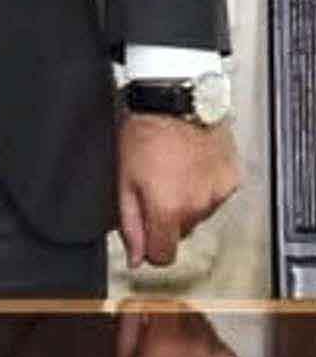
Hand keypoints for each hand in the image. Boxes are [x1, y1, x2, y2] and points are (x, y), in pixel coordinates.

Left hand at [117, 114, 239, 267]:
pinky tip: (189, 164)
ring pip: (198, 213)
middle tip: (151, 187)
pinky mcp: (231, 178)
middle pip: (180, 232)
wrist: (176, 100)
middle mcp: (199, 207)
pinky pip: (215, 195)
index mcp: (169, 210)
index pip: (164, 256)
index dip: (150, 248)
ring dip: (185, 200)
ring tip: (170, 169)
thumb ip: (130, 222)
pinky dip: (203, 186)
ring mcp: (218, 193)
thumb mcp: (124, 178)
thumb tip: (136, 257)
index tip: (143, 235)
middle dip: (165, 218)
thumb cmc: (144, 132)